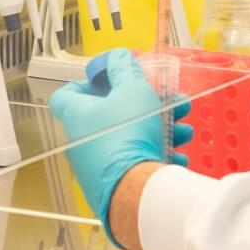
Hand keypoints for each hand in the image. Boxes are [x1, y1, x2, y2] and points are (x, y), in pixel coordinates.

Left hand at [49, 49, 192, 247]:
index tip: (110, 78)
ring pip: (129, 139)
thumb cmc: (129, 136)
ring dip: (158, 129)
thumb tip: (118, 56)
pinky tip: (177, 156)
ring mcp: (96, 166)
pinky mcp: (113, 185)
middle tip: (169, 103)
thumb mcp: (132, 90)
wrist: (135, 192)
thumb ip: (126, 69)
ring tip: (182, 130)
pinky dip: (156, 156)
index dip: (87, 82)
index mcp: (78, 114)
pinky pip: (135, 164)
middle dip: (145, 105)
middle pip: (112, 115)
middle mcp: (82, 141)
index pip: (66, 94)